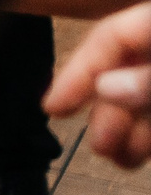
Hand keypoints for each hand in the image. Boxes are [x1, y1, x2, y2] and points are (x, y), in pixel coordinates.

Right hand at [44, 2, 150, 167]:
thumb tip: (107, 88)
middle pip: (125, 70)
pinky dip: (147, 134)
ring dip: (126, 129)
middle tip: (99, 144)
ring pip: (143, 96)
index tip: (53, 108)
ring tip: (117, 158)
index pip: (112, 37)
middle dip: (108, 112)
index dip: (78, 72)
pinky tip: (136, 154)